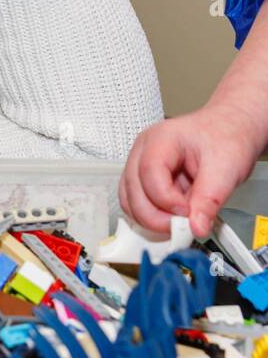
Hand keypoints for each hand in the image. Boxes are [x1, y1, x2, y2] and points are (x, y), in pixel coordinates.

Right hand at [119, 102, 261, 238]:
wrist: (228, 129)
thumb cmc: (226, 138)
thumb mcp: (227, 168)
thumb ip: (209, 199)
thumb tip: (197, 228)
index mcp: (161, 139)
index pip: (149, 172)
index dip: (166, 199)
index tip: (188, 214)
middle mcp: (142, 150)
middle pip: (132, 189)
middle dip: (155, 215)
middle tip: (183, 227)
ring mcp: (139, 164)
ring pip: (129, 199)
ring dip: (151, 218)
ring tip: (179, 224)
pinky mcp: (142, 178)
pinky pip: (136, 202)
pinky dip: (151, 215)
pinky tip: (172, 219)